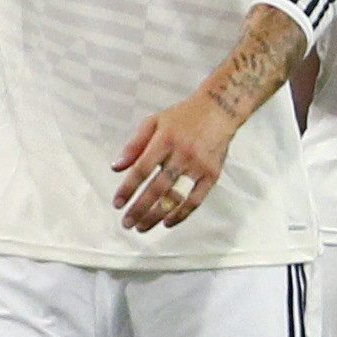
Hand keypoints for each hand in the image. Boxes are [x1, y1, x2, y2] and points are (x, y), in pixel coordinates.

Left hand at [112, 94, 238, 230]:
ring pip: (175, 197)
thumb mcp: (153, 122)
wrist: (220, 109)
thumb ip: (134, 145)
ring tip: (142, 227)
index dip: (128, 189)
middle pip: (157, 188)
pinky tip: (168, 222)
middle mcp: (181, 154)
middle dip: (139, 209)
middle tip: (127, 223)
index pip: (141, 170)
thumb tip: (116, 168)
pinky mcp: (212, 174)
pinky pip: (196, 199)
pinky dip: (182, 214)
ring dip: (157, 215)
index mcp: (164, 140)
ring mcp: (198, 166)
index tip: (117, 204)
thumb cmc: (183, 116)